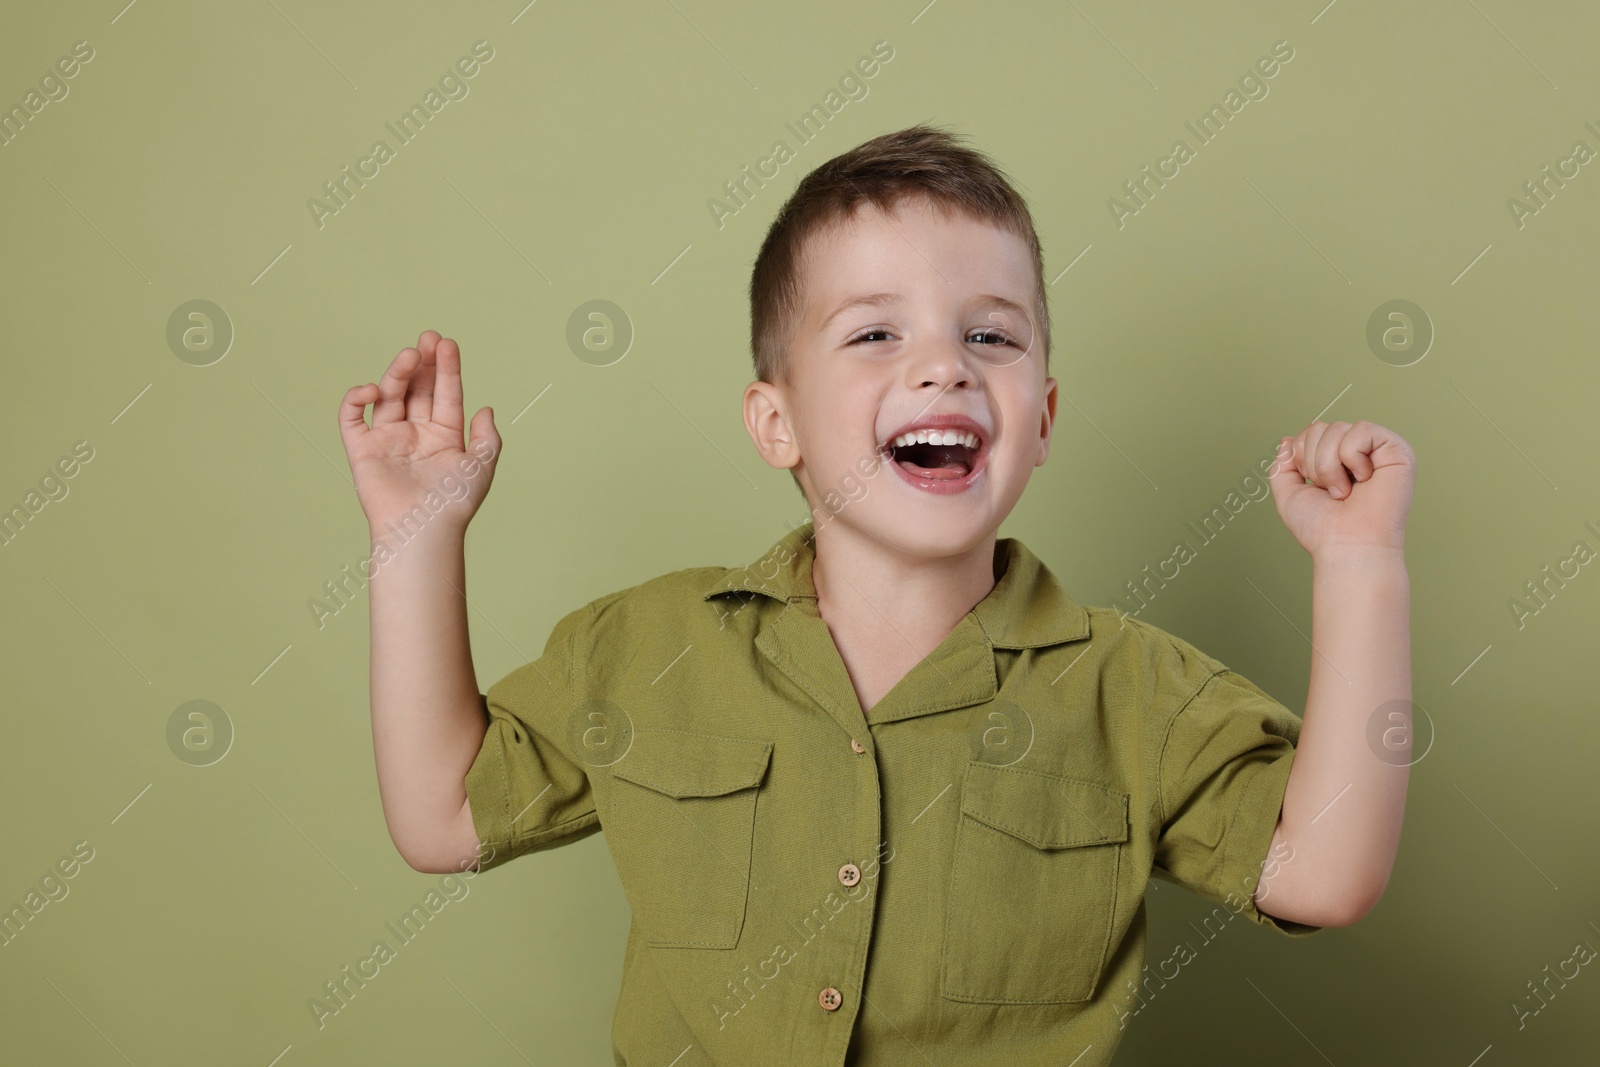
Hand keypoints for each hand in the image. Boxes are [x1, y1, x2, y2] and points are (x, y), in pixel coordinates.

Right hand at [338, 331, 501, 534]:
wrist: (423, 530)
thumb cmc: (454, 503)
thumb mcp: (482, 466)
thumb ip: (487, 437)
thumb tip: (487, 408)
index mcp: (444, 436)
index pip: (446, 393)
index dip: (447, 368)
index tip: (447, 344)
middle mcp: (415, 434)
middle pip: (417, 389)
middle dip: (422, 363)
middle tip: (427, 338)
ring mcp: (388, 439)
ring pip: (389, 396)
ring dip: (397, 373)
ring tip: (409, 356)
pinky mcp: (362, 449)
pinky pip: (352, 417)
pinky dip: (356, 398)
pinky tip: (373, 389)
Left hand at [1266, 420, 1414, 558]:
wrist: (1346, 546)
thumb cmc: (1323, 528)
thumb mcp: (1289, 494)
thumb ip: (1283, 466)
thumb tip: (1287, 440)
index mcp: (1336, 461)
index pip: (1310, 432)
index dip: (1300, 456)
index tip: (1312, 485)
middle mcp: (1357, 453)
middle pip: (1319, 427)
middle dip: (1313, 462)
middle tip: (1330, 491)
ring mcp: (1377, 450)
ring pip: (1337, 428)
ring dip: (1329, 466)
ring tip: (1344, 490)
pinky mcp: (1397, 449)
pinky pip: (1361, 430)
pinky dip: (1352, 458)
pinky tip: (1363, 480)